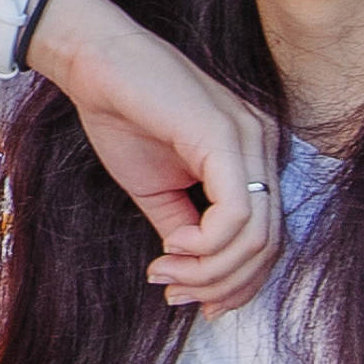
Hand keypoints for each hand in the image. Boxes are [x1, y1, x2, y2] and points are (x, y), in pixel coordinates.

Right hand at [35, 0, 281, 311]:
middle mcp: (262, 147)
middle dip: (222, 285)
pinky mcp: (227, 138)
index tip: (190, 299)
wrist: (94, 63)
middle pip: (268, 245)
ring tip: (166, 274)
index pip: (267, 236)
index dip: (236, 282)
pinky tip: (173, 246)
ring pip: (256, 237)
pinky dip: (206, 245)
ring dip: (209, 271)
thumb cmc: (123, 115)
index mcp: (250, 157)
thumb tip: (193, 272)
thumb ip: (183, 226)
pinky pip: (237, 215)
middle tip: (176, 295)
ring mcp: (250, 140)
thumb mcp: (157, 189)